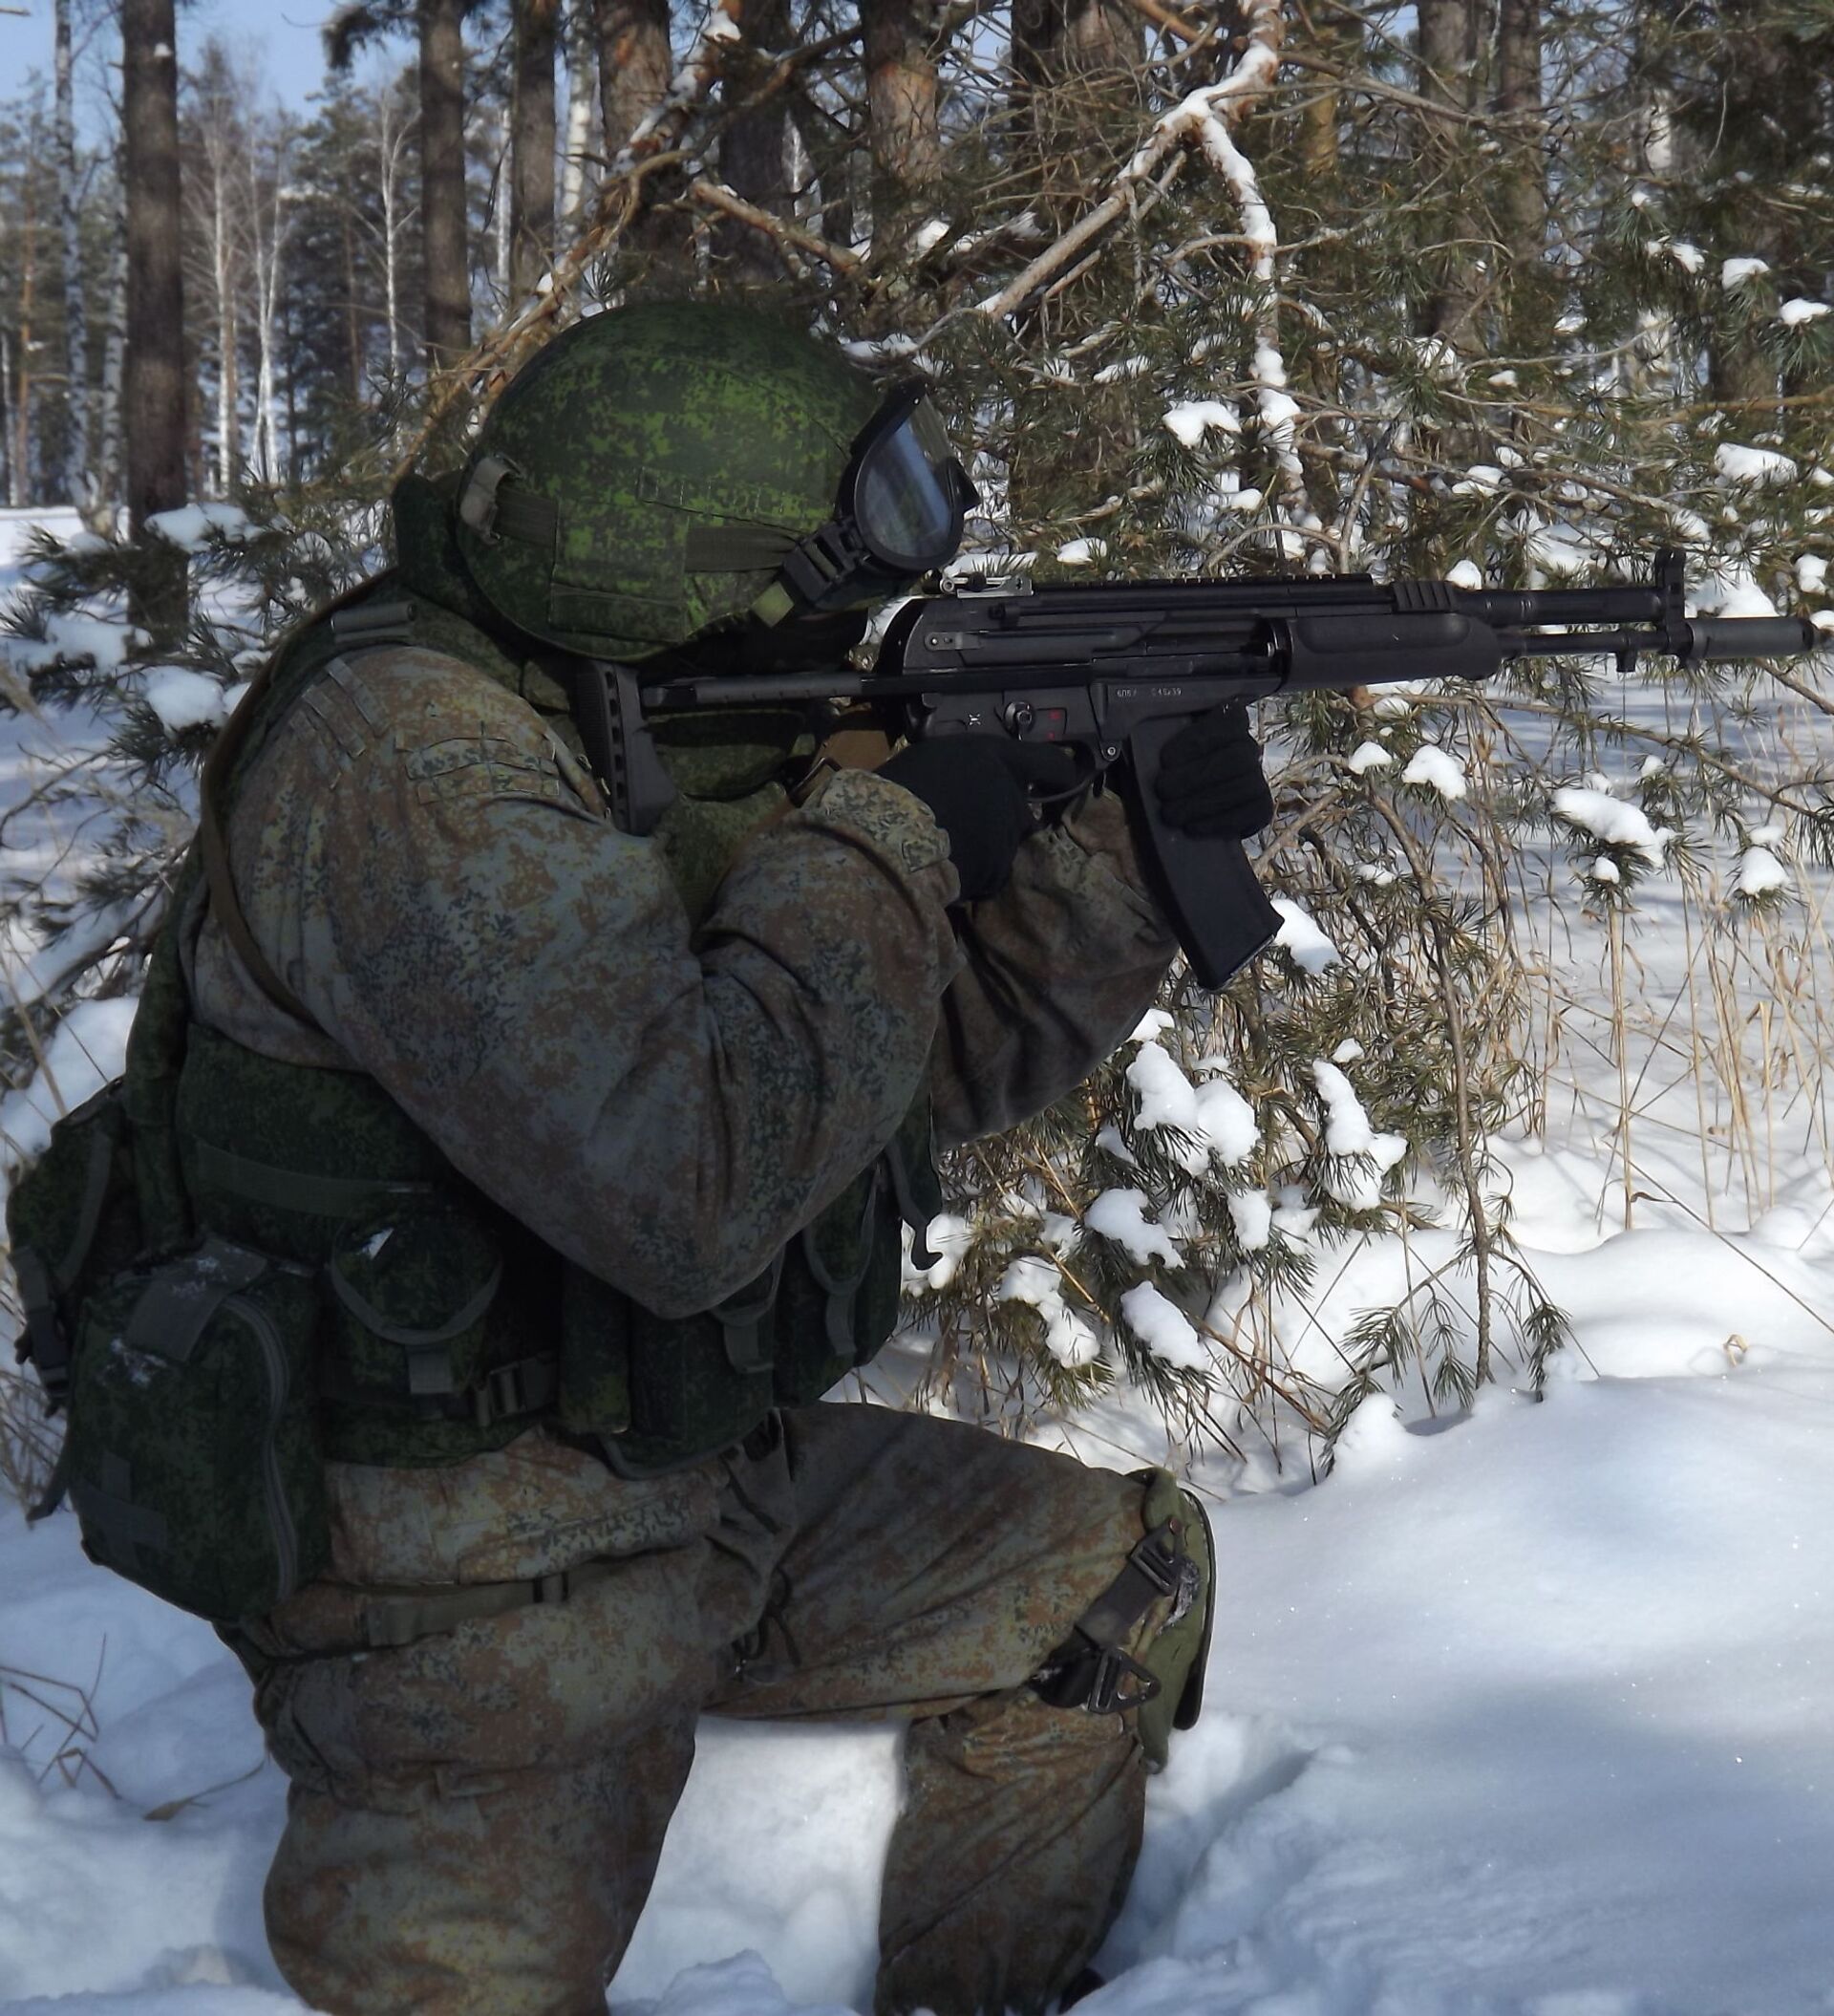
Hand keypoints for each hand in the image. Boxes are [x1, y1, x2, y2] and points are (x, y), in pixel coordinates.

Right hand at [877, 734, 1078, 902]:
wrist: (892, 840)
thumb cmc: (901, 789)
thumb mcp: (932, 759)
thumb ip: (962, 769)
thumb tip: (961, 777)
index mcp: (995, 759)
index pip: (1047, 761)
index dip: (1060, 771)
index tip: (1067, 778)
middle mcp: (1009, 796)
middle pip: (1021, 810)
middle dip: (1004, 819)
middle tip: (972, 824)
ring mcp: (1006, 837)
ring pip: (1004, 843)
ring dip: (986, 847)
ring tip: (949, 850)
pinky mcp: (996, 872)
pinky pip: (989, 873)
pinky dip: (975, 873)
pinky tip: (947, 870)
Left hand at [1153, 704, 1273, 839]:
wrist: (1195, 805)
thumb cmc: (1174, 770)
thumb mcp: (1163, 751)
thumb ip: (1153, 743)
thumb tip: (1131, 748)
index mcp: (1229, 723)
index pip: (1226, 722)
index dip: (1197, 739)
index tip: (1166, 760)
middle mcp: (1250, 747)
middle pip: (1234, 757)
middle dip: (1194, 776)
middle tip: (1162, 791)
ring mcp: (1259, 778)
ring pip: (1241, 786)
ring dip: (1202, 802)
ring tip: (1171, 814)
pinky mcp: (1261, 807)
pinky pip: (1247, 813)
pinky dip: (1218, 822)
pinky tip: (1192, 827)